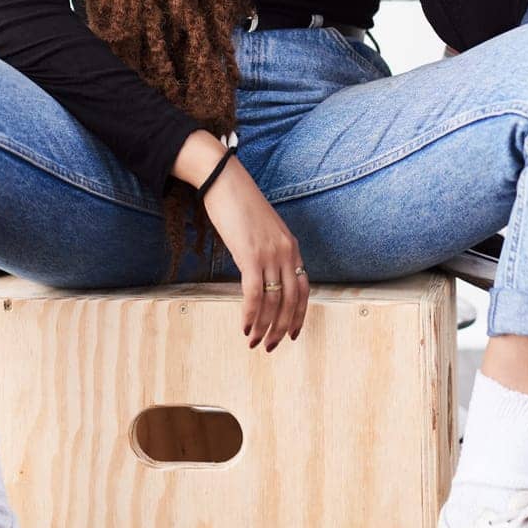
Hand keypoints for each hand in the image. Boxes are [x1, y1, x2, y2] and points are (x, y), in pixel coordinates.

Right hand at [198, 161, 309, 350]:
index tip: (291, 334)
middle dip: (282, 328)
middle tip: (270, 346)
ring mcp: (270, 254)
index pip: (303, 289)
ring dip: (264, 327)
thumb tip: (262, 274)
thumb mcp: (262, 230)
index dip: (299, 315)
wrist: (224, 181)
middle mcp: (286, 252)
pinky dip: (250, 314)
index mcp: (291, 246)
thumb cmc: (239, 204)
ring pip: (274, 302)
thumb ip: (268, 250)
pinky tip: (244, 326)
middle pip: (291, 301)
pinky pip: (255, 294)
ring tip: (253, 342)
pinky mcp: (250, 255)